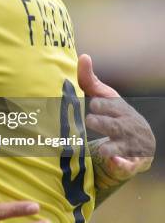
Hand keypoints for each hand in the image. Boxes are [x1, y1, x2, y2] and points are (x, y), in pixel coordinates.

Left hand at [78, 53, 153, 181]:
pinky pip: (128, 165)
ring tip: (102, 149)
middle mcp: (126, 126)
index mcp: (119, 109)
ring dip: (111, 146)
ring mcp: (130, 145)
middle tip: (90, 121)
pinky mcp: (130, 163)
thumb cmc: (114, 113)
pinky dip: (122, 165)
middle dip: (104, 123)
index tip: (92, 104)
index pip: (112, 105)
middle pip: (115, 125)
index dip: (103, 105)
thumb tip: (83, 56)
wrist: (140, 140)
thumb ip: (90, 80)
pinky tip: (115, 163)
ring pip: (121, 146)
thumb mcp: (105, 97)